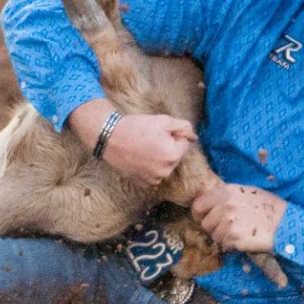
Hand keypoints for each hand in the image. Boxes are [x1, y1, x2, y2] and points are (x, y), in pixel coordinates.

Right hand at [71, 99, 193, 185]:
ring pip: (164, 166)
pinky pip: (153, 174)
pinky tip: (138, 158)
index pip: (183, 144)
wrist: (109, 137)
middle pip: (175, 156)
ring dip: (159, 158)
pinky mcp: (142, 183)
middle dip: (167, 147)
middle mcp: (165, 171)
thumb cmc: (136, 127)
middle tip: (149, 139)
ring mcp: (153, 179)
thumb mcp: (163, 121)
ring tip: (142, 148)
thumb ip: (183, 127)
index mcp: (173, 155)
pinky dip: (149, 167)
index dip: (172, 135)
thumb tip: (194, 137)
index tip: (157, 133)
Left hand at [190, 183, 285, 253]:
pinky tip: (245, 241)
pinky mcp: (234, 237)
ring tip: (241, 234)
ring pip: (214, 237)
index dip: (201, 215)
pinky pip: (224, 246)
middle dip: (215, 230)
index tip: (207, 221)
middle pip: (205, 224)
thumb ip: (227, 197)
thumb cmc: (269, 208)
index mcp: (227, 191)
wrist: (285, 224)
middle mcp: (225, 205)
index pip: (198, 205)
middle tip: (229, 231)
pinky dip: (232, 247)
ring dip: (224, 239)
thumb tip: (210, 207)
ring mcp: (229, 222)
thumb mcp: (248, 193)